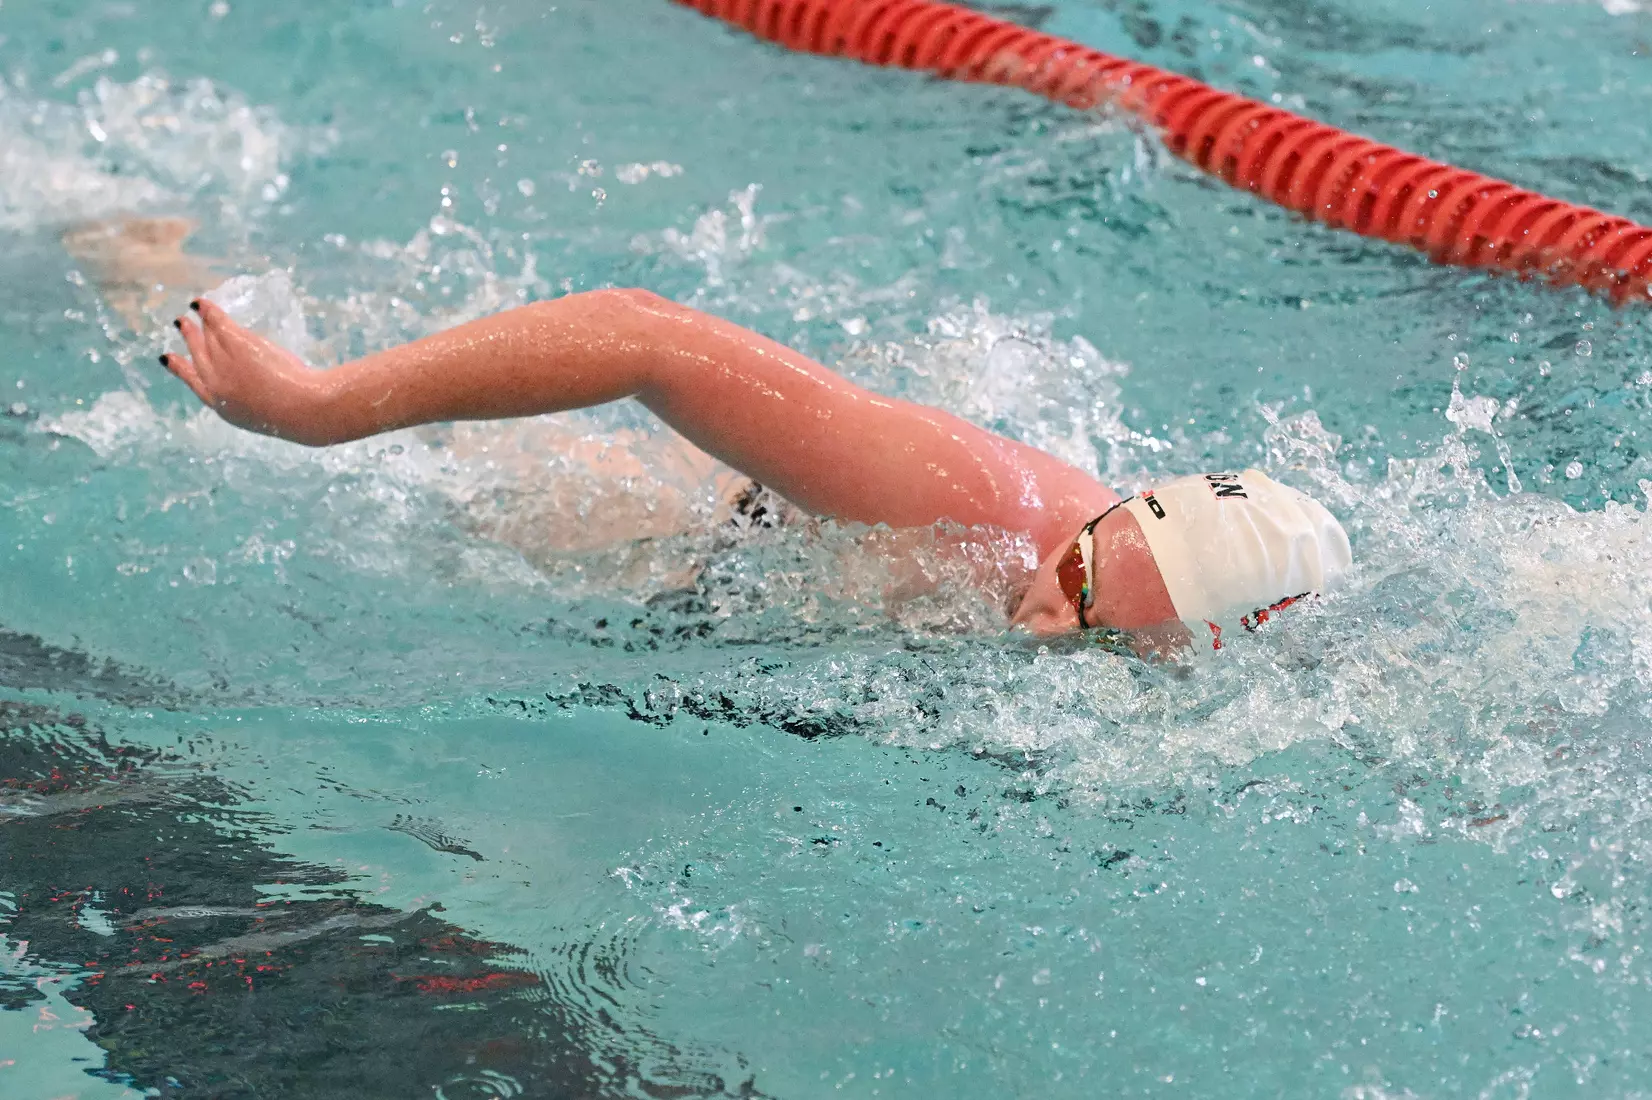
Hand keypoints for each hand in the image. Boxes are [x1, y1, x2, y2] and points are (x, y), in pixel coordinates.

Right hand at [161, 299, 334, 444]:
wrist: (304, 410)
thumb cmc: (297, 416)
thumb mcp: (266, 415)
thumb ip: (253, 400)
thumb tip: (258, 389)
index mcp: (222, 406)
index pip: (195, 383)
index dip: (180, 369)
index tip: (168, 358)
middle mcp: (215, 383)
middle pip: (197, 355)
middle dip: (189, 338)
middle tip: (181, 324)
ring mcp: (223, 362)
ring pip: (207, 337)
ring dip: (199, 322)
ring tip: (193, 310)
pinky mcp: (234, 344)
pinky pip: (216, 322)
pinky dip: (208, 310)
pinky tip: (202, 303)